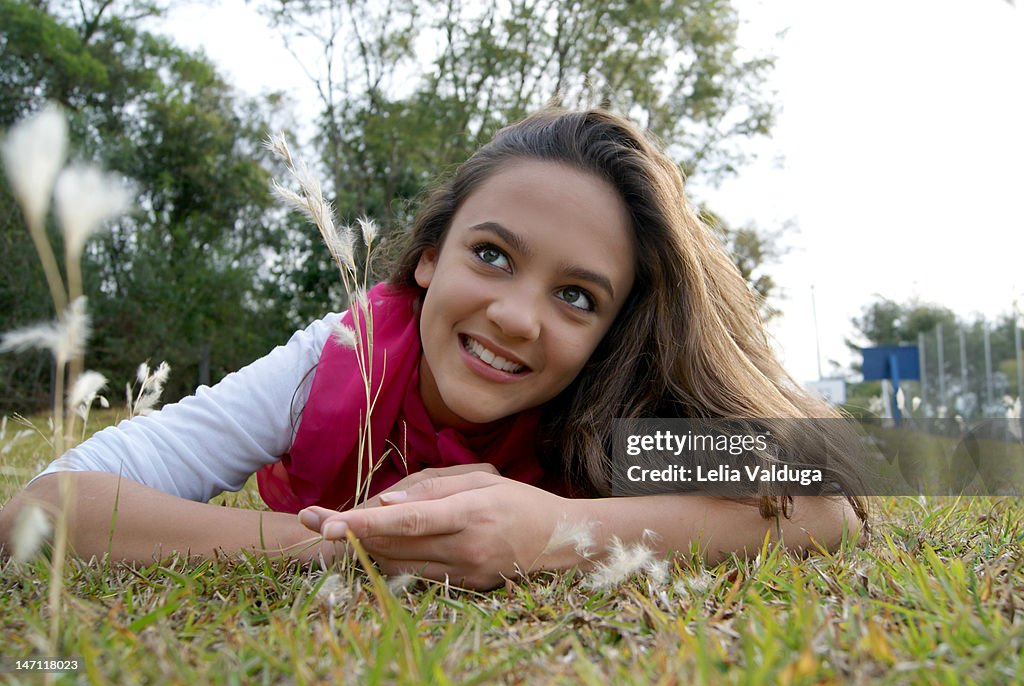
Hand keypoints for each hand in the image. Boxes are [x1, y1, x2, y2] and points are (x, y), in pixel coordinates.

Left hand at [300, 469, 570, 589]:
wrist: (562, 541)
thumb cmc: (521, 501)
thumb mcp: (482, 480)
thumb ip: (434, 490)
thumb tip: (386, 504)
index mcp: (469, 513)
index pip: (406, 521)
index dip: (364, 523)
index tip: (327, 522)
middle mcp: (464, 547)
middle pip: (394, 546)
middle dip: (350, 534)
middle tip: (310, 519)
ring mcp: (465, 572)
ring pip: (400, 564)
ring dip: (365, 549)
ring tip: (334, 532)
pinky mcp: (465, 586)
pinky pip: (418, 574)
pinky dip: (393, 560)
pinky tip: (374, 548)